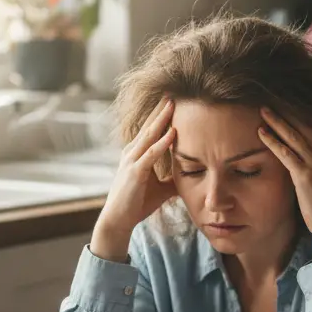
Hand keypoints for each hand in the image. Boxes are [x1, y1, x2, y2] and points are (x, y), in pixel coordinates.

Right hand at [91, 98, 175, 261]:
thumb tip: (193, 177)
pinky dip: (162, 143)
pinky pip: (151, 154)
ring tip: (173, 103)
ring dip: (162, 119)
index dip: (162, 115)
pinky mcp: (135, 172)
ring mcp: (132, 161)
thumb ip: (173, 179)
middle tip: (174, 92)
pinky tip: (173, 133)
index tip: (174, 101)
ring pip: (149, 135)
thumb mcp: (161, 189)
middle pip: (149, 125)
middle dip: (161, 109)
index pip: (151, 129)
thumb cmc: (137, 203)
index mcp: (136, 153)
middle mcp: (132, 152)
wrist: (119, 220)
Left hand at [259, 108, 311, 259]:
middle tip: (269, 100)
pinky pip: (286, 153)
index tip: (281, 105)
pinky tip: (260, 132)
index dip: (295, 116)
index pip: (310, 127)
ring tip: (262, 110)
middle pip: (302, 125)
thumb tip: (294, 161)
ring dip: (276, 121)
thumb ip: (309, 167)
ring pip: (293, 135)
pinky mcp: (305, 175)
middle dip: (285, 112)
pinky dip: (272, 141)